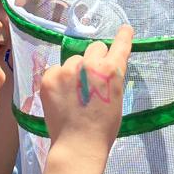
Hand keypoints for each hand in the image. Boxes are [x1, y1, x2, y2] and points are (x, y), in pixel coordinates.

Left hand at [39, 25, 131, 155]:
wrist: (78, 144)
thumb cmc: (104, 127)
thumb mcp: (116, 98)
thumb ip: (110, 78)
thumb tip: (103, 69)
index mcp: (111, 70)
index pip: (120, 45)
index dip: (123, 36)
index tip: (125, 29)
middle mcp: (89, 64)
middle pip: (95, 47)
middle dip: (96, 58)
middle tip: (92, 78)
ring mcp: (67, 69)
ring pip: (74, 60)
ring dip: (76, 70)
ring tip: (75, 94)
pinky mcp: (49, 77)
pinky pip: (56, 70)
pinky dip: (59, 80)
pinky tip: (62, 97)